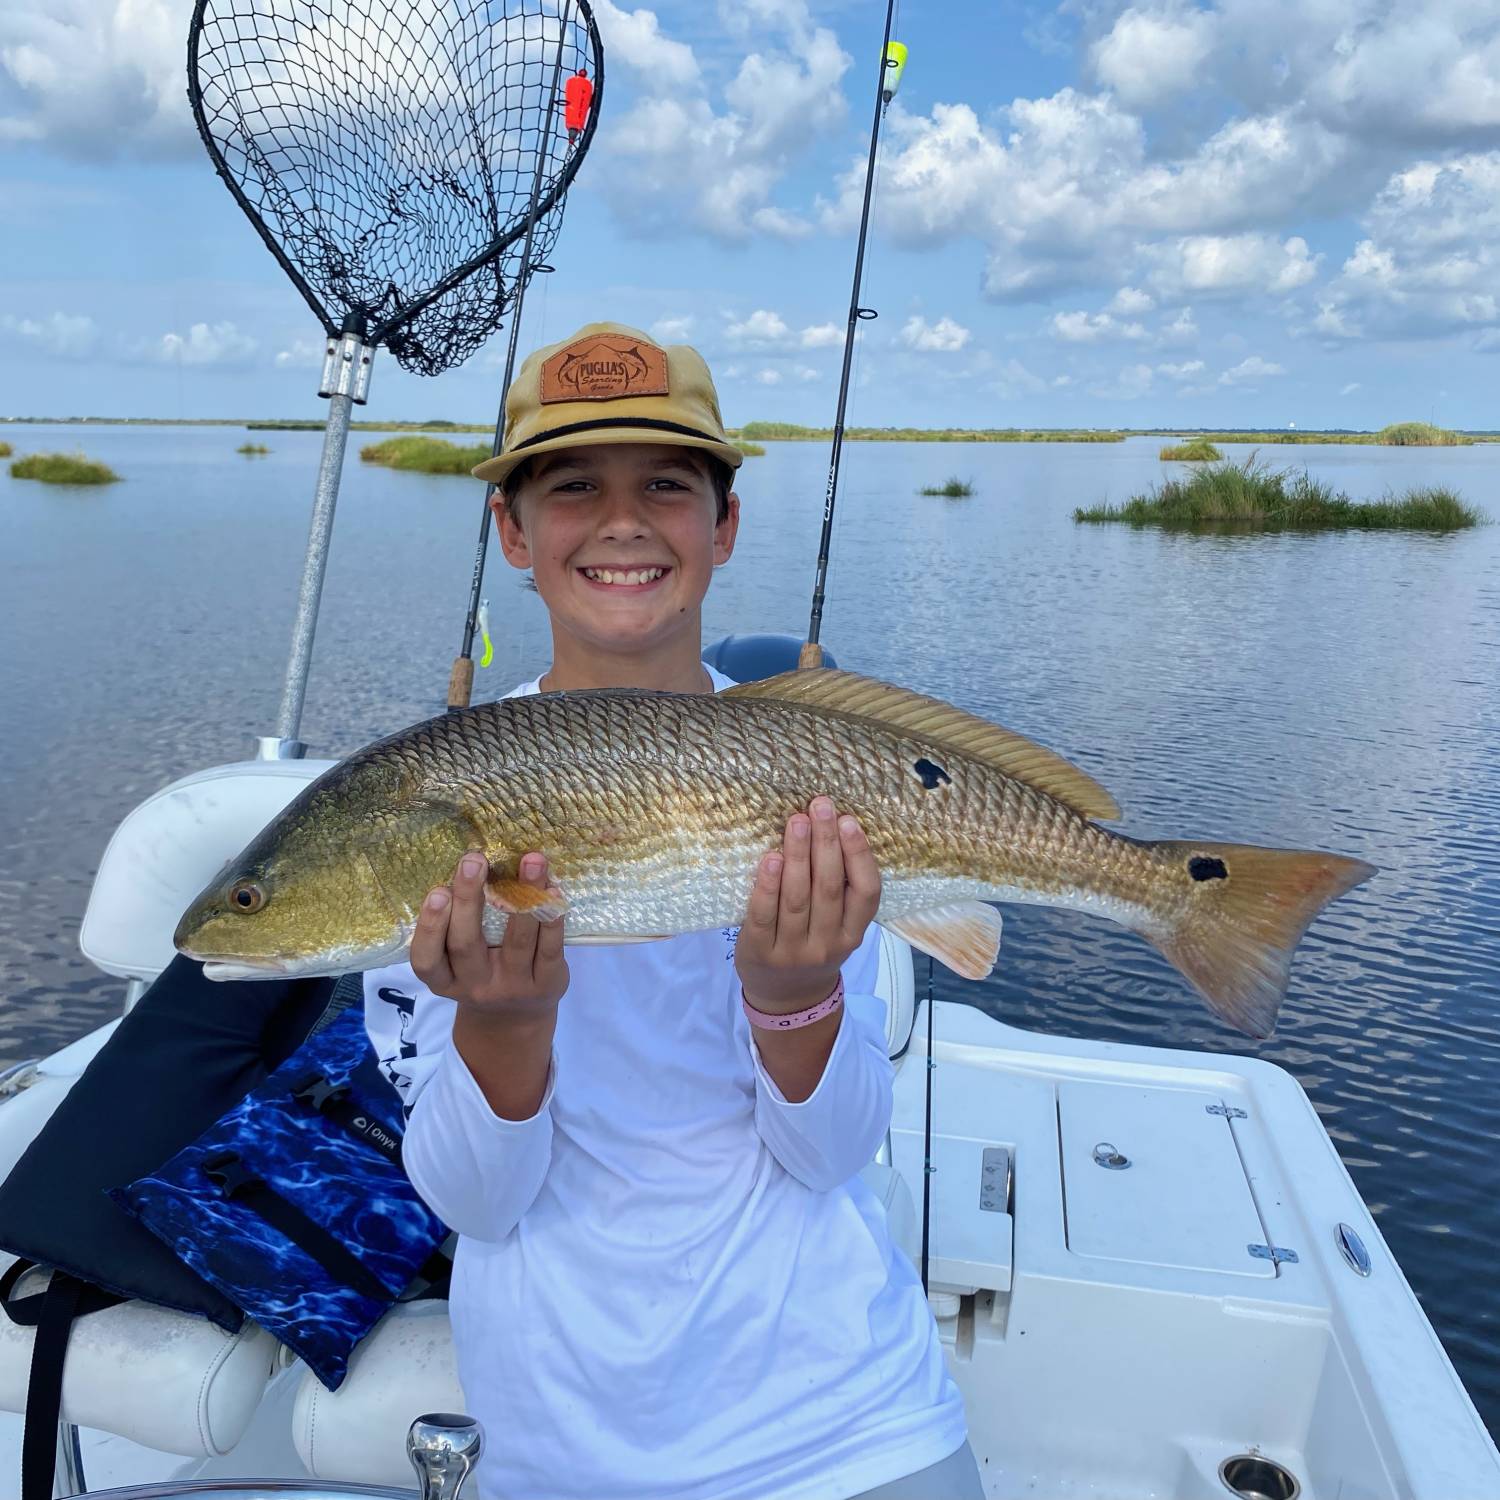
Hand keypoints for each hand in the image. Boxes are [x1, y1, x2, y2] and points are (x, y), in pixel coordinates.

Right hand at [411, 851, 568, 1018]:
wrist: (515, 1019)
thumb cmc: (481, 972)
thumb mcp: (458, 963)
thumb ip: (455, 927)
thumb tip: (469, 865)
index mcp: (445, 980)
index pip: (427, 960)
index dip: (430, 928)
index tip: (437, 891)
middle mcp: (476, 986)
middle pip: (467, 945)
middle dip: (469, 900)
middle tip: (473, 860)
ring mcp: (513, 987)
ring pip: (517, 941)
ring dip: (524, 896)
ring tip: (531, 860)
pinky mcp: (547, 983)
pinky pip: (550, 947)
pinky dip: (552, 917)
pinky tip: (554, 889)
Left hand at [735, 798, 880, 1013]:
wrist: (787, 1000)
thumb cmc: (815, 947)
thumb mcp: (840, 930)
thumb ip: (840, 892)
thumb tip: (831, 830)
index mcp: (853, 934)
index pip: (865, 893)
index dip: (859, 855)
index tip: (849, 821)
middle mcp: (827, 944)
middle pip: (828, 888)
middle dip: (826, 843)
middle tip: (820, 806)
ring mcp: (792, 951)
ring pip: (797, 898)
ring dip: (798, 856)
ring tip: (797, 822)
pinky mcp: (759, 952)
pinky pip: (763, 915)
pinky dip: (767, 886)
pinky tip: (769, 859)